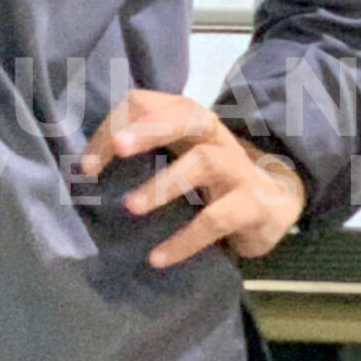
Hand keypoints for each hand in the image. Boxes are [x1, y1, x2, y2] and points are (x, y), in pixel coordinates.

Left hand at [77, 87, 307, 268]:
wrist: (275, 203)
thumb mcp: (178, 152)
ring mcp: (235, 167)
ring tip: (129, 207)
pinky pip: (216, 220)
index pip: (146, 103)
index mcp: (187, 117)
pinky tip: (158, 258)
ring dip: (163, 184)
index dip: (113, 126)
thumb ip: (143, 148)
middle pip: (183, 116)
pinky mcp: (251, 204)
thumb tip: (85, 163)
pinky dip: (185, 239)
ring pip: (200, 162)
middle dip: (148, 129)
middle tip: (118, 148)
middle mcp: (212, 134)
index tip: (87, 165)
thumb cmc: (211, 177)